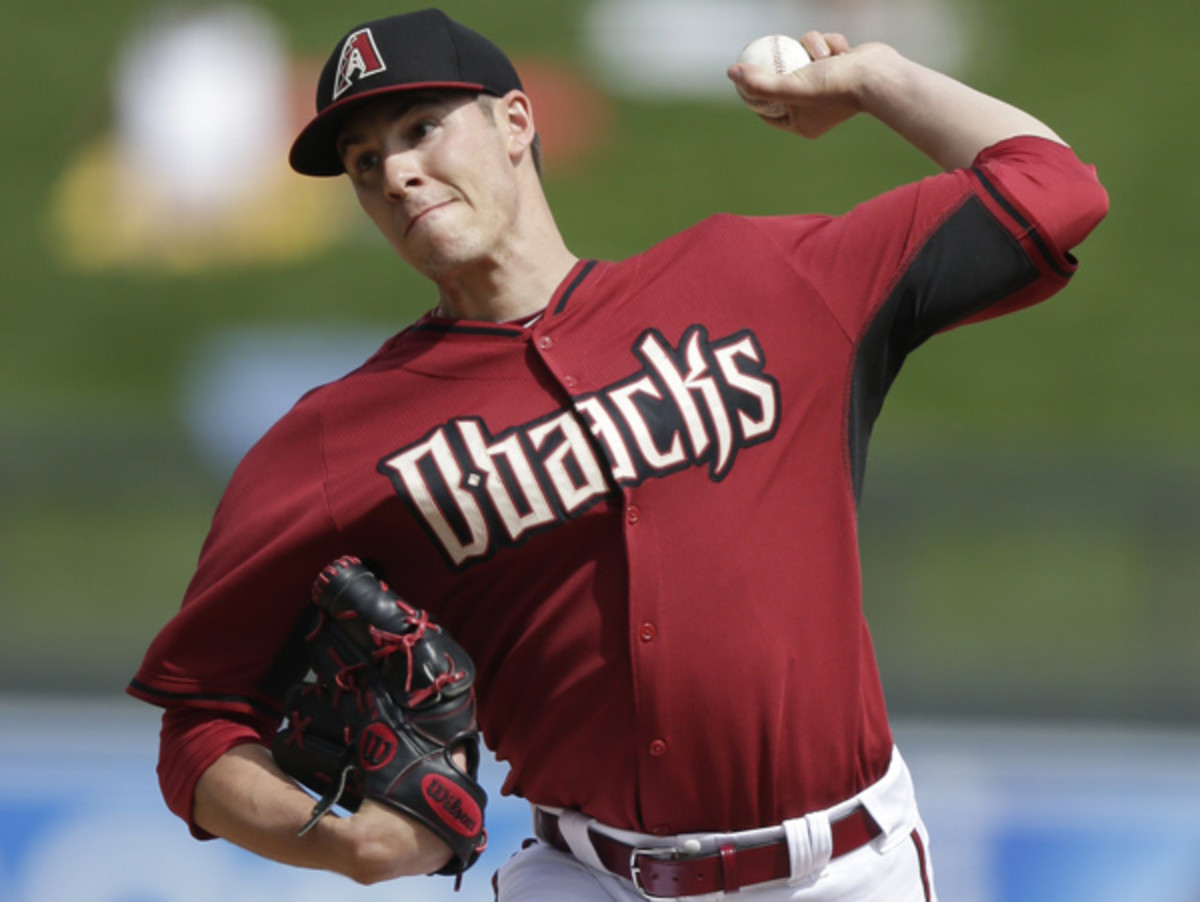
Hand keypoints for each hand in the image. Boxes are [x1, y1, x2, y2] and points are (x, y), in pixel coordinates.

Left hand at [727, 32, 896, 138]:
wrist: (877, 76)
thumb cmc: (834, 87)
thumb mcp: (791, 87)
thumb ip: (760, 84)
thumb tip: (732, 73)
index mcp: (802, 124)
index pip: (767, 109)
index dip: (753, 91)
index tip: (745, 73)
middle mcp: (815, 109)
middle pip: (784, 80)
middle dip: (782, 64)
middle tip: (765, 48)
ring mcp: (829, 87)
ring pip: (804, 57)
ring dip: (812, 48)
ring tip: (823, 54)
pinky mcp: (842, 67)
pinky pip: (824, 48)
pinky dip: (830, 44)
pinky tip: (841, 49)